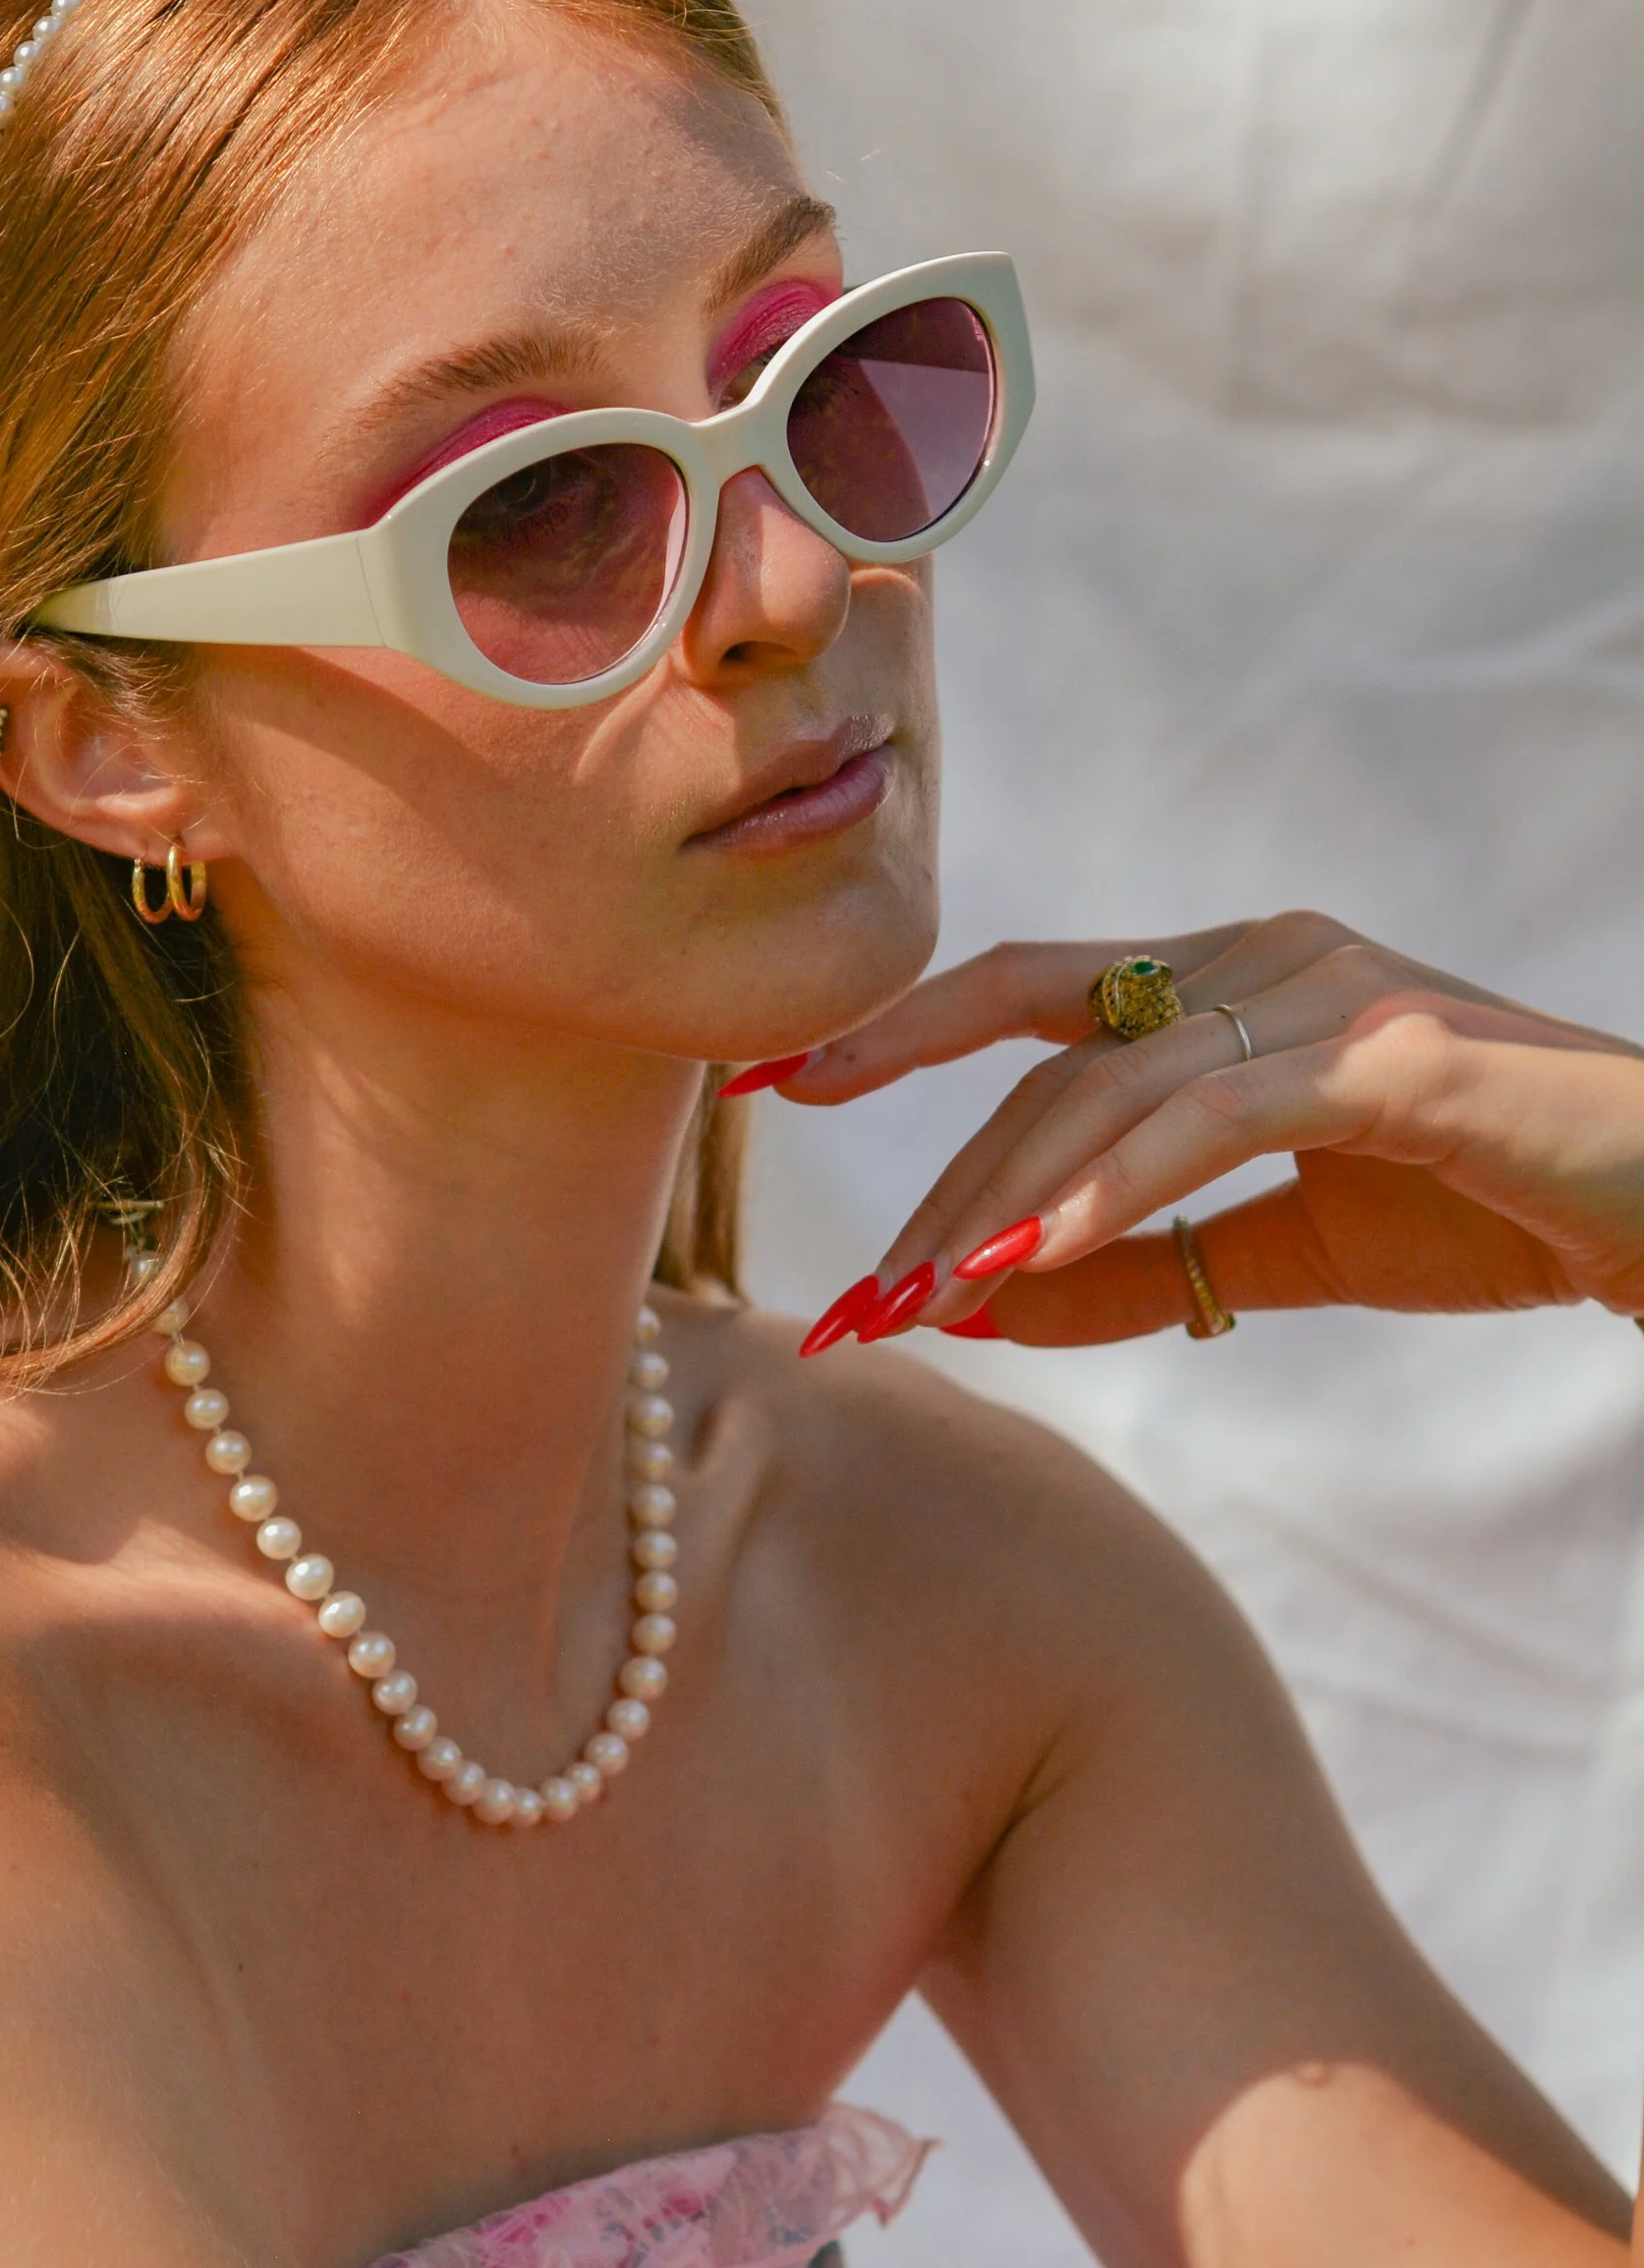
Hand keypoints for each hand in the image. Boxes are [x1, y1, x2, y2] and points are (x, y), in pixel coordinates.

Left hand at [741, 915, 1643, 1344]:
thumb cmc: (1493, 1208)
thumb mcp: (1290, 1252)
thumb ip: (1143, 1268)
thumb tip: (989, 1311)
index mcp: (1234, 981)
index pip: (1027, 993)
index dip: (895, 1033)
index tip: (775, 1087)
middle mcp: (1266, 956)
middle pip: (1041, 1053)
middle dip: (930, 1179)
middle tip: (853, 1305)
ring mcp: (1330, 992)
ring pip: (1106, 1089)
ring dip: (1000, 1206)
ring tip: (921, 1308)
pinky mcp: (1394, 1057)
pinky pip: (1214, 1120)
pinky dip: (1113, 1191)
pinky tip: (1035, 1262)